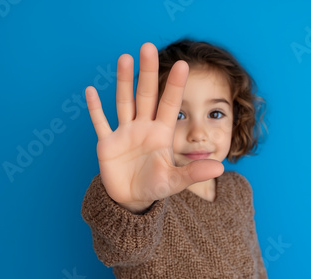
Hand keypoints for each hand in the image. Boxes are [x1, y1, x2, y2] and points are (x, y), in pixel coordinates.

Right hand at [85, 42, 223, 212]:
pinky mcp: (107, 143)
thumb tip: (220, 167)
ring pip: (124, 102)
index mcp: (161, 133)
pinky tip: (90, 90)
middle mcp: (143, 127)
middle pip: (146, 95)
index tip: (183, 64)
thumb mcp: (175, 181)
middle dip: (147, 72)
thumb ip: (194, 173)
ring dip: (123, 82)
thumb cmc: (155, 186)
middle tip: (148, 47)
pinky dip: (95, 109)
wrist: (132, 198)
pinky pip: (101, 122)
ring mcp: (124, 133)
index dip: (175, 85)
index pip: (170, 104)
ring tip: (124, 57)